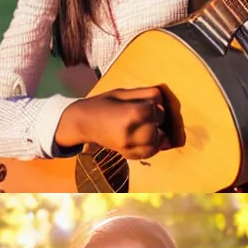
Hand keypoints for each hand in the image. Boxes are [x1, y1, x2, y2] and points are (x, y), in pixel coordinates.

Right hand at [57, 87, 172, 158]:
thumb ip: (147, 94)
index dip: (157, 107)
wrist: (82, 122)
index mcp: (133, 114)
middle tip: (148, 117)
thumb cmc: (105, 103)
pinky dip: (152, 146)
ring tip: (148, 127)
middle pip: (160, 131)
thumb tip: (166, 99)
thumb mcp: (125, 92)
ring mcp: (128, 147)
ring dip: (158, 136)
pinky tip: (145, 137)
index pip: (159, 112)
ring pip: (157, 145)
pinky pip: (148, 153)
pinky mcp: (126, 154)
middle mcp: (132, 133)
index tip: (148, 105)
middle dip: (159, 123)